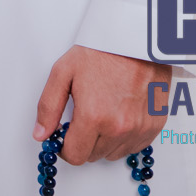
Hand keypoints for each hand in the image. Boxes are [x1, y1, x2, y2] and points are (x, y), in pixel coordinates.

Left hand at [34, 45, 170, 163]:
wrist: (136, 40)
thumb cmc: (101, 52)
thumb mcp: (62, 72)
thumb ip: (48, 107)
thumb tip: (41, 134)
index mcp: (93, 116)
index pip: (75, 155)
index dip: (65, 147)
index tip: (64, 136)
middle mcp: (119, 128)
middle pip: (93, 155)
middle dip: (83, 140)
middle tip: (83, 116)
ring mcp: (139, 129)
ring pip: (114, 153)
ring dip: (104, 140)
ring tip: (103, 111)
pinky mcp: (155, 126)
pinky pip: (135, 147)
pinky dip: (124, 137)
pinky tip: (119, 114)